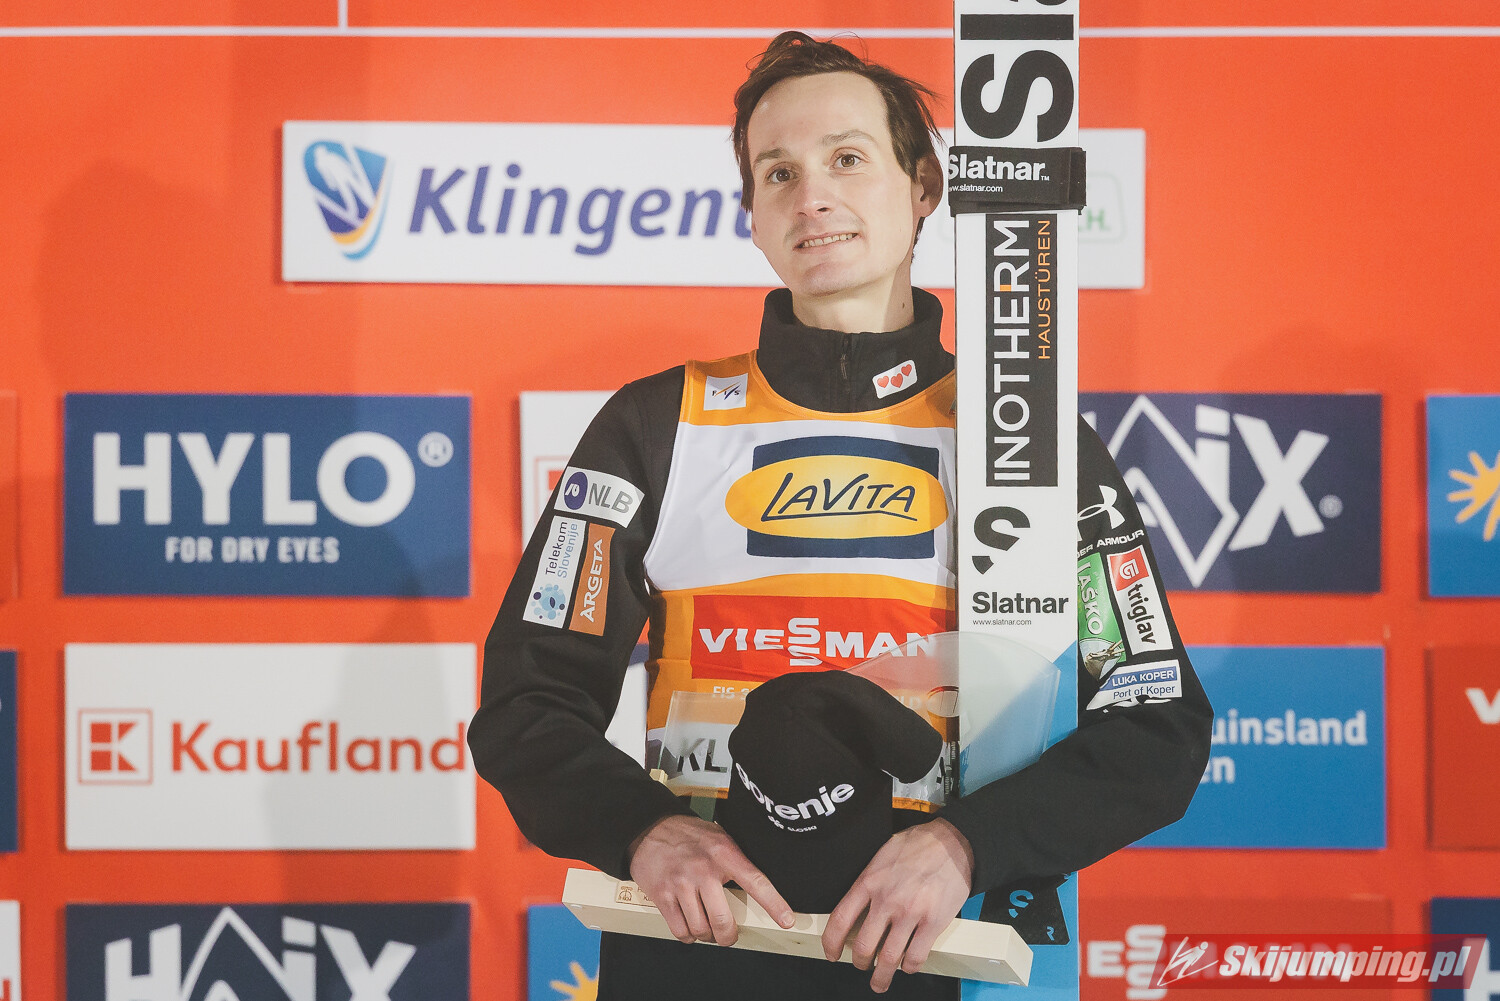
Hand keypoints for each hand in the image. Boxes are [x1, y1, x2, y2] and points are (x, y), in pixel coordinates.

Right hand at [628, 814, 794, 946]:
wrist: (649, 829)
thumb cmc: (688, 835)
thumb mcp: (719, 837)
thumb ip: (737, 859)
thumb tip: (760, 885)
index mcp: (723, 853)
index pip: (754, 881)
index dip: (773, 903)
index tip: (786, 919)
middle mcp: (702, 869)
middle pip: (722, 920)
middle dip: (728, 935)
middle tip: (729, 934)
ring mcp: (681, 884)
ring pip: (701, 929)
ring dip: (707, 936)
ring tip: (708, 928)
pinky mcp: (662, 896)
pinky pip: (680, 930)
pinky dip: (689, 936)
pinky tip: (691, 927)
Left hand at [821, 818, 973, 992]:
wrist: (953, 842)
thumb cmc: (919, 844)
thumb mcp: (882, 855)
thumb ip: (869, 879)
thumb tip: (857, 900)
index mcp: (870, 881)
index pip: (840, 919)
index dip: (831, 942)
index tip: (831, 953)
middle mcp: (887, 900)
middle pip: (863, 946)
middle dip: (859, 963)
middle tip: (861, 965)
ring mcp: (910, 913)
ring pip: (888, 958)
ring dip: (881, 975)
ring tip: (879, 980)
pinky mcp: (933, 922)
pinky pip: (916, 956)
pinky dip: (909, 967)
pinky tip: (907, 966)